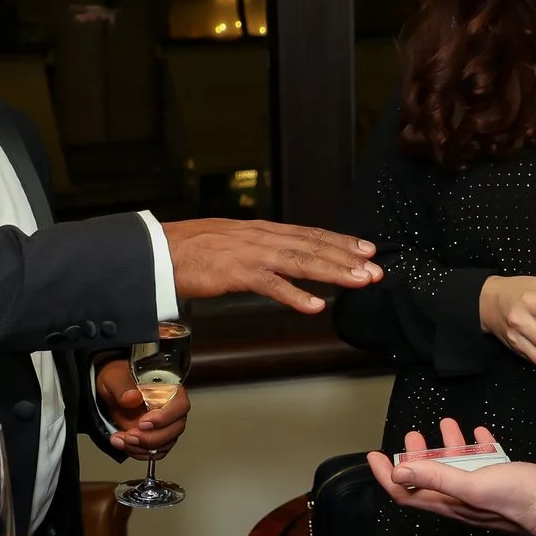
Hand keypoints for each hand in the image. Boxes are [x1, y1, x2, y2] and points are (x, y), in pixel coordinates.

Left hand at [96, 357, 186, 456]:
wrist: (111, 392)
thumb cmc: (118, 380)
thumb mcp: (115, 378)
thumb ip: (123, 387)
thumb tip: (132, 398)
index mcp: (168, 389)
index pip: (180, 405)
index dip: (165, 417)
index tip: (143, 422)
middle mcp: (171, 408)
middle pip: (175, 429)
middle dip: (152, 438)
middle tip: (130, 435)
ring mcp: (165, 425)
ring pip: (165, 444)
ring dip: (142, 448)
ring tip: (120, 439)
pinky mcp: (155, 437)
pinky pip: (154, 452)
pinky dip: (138, 452)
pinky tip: (123, 444)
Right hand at [161, 218, 381, 313]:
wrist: (158, 250)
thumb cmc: (192, 249)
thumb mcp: (233, 241)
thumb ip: (259, 248)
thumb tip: (281, 258)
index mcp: (263, 230)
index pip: (310, 234)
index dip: (341, 241)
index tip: (367, 249)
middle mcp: (263, 237)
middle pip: (313, 246)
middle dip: (348, 258)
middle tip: (376, 269)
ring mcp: (251, 254)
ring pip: (302, 261)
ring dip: (334, 272)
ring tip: (360, 281)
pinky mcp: (237, 273)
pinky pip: (272, 285)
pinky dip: (296, 295)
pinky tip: (317, 305)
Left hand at [369, 419, 535, 535]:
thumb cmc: (515, 499)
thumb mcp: (471, 485)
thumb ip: (436, 478)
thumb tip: (400, 473)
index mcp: (448, 502)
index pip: (406, 492)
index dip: (386, 475)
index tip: (374, 456)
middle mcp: (460, 498)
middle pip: (428, 478)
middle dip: (416, 456)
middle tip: (411, 436)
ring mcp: (480, 490)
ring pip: (456, 467)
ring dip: (447, 446)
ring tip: (446, 426)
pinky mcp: (499, 481)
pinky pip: (482, 462)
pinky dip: (477, 446)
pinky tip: (478, 434)